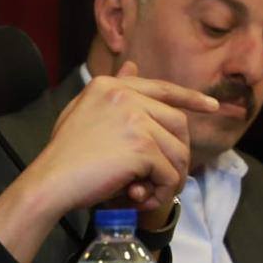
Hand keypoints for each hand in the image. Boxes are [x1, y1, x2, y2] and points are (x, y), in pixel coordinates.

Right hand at [0, 62, 215, 262]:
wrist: (51, 181)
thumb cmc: (64, 155)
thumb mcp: (83, 112)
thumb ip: (112, 93)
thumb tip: (133, 63)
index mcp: (111, 86)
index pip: (162, 88)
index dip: (190, 98)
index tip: (212, 106)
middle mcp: (125, 96)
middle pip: (177, 123)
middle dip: (178, 153)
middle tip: (165, 179)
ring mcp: (135, 120)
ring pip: (177, 151)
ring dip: (169, 178)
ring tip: (150, 194)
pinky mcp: (142, 147)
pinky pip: (168, 173)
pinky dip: (160, 192)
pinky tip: (140, 199)